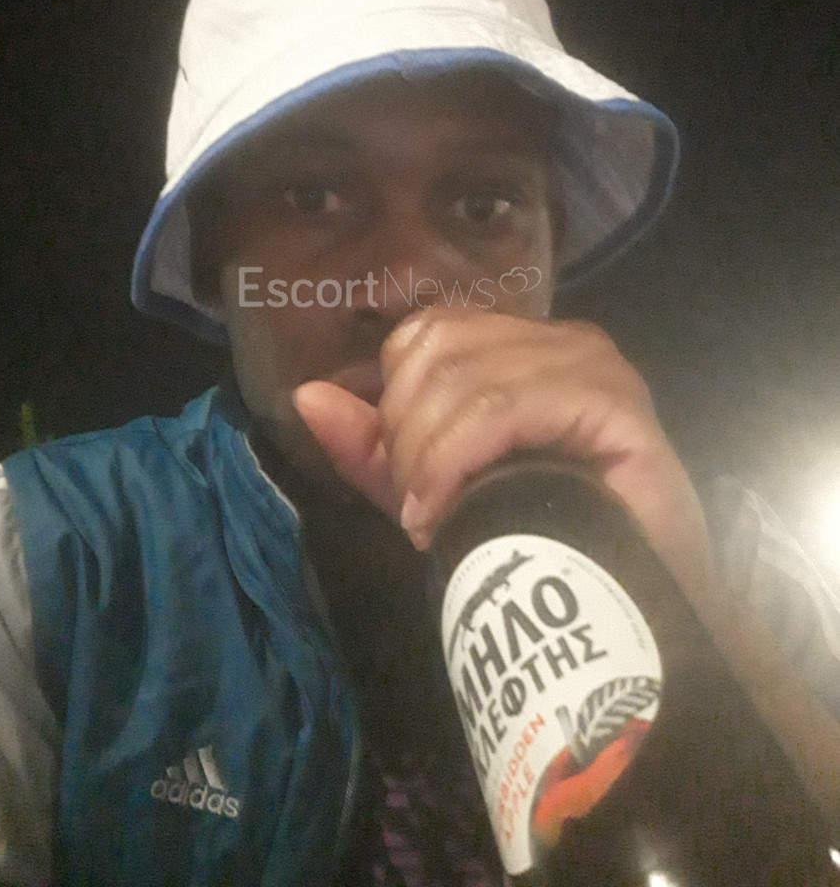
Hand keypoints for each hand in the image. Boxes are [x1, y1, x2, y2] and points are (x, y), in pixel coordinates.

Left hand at [293, 310, 716, 606]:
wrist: (634, 606)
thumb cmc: (541, 542)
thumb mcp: (435, 492)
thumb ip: (373, 447)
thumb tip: (306, 394)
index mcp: (519, 345)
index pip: (422, 336)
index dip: (393, 406)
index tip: (406, 486)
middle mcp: (559, 338)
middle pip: (434, 352)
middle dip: (406, 438)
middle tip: (420, 509)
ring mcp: (591, 363)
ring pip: (463, 380)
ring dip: (428, 460)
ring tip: (437, 520)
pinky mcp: (614, 398)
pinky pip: (503, 407)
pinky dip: (456, 461)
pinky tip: (449, 512)